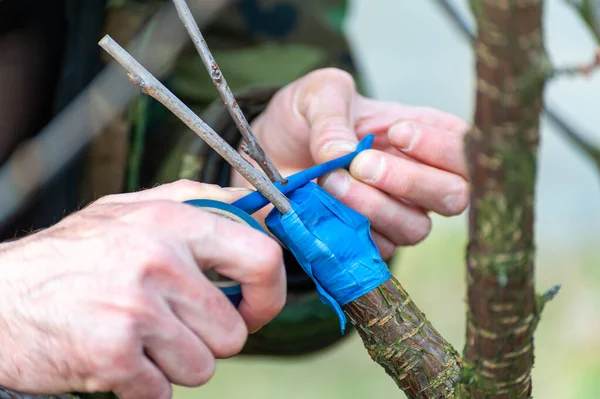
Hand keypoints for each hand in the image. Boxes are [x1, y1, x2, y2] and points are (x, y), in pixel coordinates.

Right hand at [0, 180, 283, 398]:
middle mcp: (159, 261)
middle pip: (234, 331)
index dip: (271, 293)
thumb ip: (199, 204)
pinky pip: (163, 392)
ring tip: (140, 337)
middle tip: (176, 328)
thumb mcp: (135, 209)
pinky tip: (119, 357)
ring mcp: (137, 309)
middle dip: (211, 339)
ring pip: (203, 366)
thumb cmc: (72, 254)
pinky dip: (144, 386)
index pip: (263, 257)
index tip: (257, 307)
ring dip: (176, 363)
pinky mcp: (113, 355)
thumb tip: (261, 211)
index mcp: (173, 221)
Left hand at [231, 68, 469, 258]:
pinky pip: (378, 249)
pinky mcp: (370, 241)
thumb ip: (333, 116)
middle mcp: (417, 178)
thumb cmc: (305, 117)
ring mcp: (396, 213)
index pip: (463, 148)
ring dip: (375, 207)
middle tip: (362, 164)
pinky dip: (353, 231)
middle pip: (453, 195)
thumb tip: (343, 154)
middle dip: (410, 182)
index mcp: (421, 135)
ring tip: (331, 181)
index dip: (442, 147)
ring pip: (415, 227)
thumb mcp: (317, 95)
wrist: (270, 151)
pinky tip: (325, 208)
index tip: (396, 133)